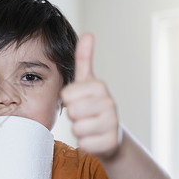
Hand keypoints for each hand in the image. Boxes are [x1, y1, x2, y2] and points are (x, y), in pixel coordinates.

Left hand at [61, 33, 121, 158]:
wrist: (111, 136)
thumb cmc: (93, 106)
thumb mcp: (87, 82)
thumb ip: (84, 59)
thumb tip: (88, 34)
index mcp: (100, 86)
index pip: (66, 95)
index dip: (69, 101)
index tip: (80, 101)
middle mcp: (110, 103)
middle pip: (71, 111)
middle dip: (74, 116)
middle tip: (85, 116)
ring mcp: (112, 123)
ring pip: (77, 129)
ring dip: (79, 131)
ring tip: (90, 127)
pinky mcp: (110, 143)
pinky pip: (84, 144)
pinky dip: (86, 144)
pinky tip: (95, 139)